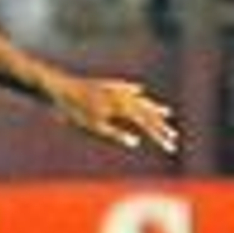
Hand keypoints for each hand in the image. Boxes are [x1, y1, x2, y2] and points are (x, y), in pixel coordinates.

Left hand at [51, 77, 178, 154]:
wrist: (59, 87)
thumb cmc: (75, 111)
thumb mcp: (94, 127)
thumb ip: (116, 134)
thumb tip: (136, 142)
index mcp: (124, 107)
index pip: (148, 124)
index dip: (160, 136)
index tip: (171, 147)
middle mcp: (124, 96)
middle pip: (148, 113)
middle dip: (161, 126)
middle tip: (173, 137)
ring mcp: (116, 89)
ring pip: (140, 100)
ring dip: (153, 108)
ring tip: (166, 113)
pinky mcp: (106, 85)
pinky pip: (126, 89)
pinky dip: (135, 93)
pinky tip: (139, 91)